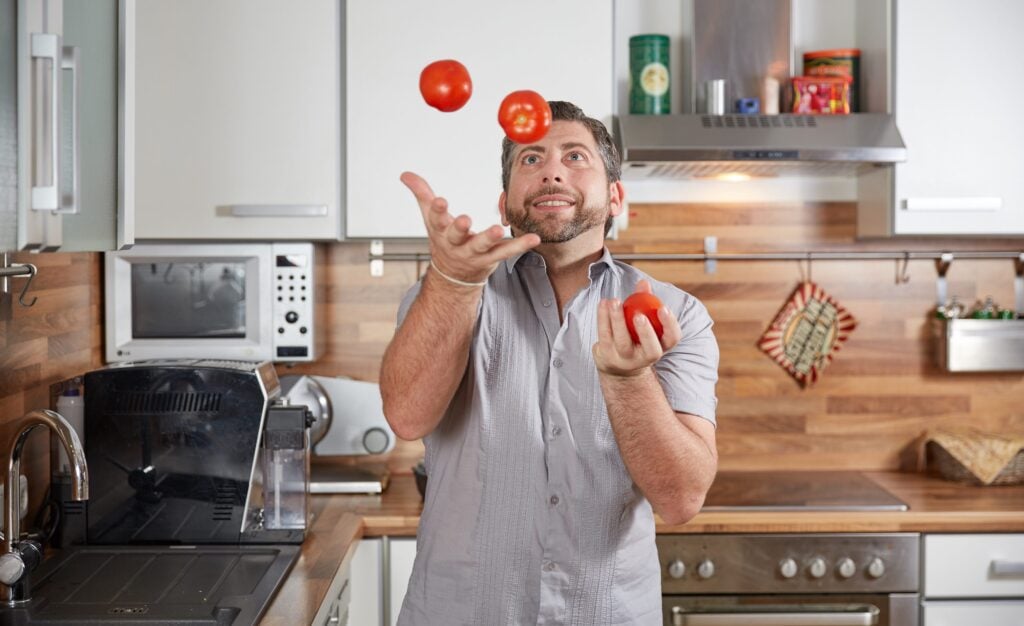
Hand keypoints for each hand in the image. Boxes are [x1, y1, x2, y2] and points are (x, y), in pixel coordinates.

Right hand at [401, 172, 539, 285]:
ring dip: (490, 238)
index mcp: (441, 231)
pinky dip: (520, 245)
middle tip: (464, 220)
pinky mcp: (492, 258)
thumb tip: (405, 174)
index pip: (436, 219)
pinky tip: (534, 238)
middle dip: (459, 228)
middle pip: (456, 236)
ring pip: (482, 246)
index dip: (437, 210)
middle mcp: (456, 244)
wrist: (454, 275)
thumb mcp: (430, 217)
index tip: (440, 200)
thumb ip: (421, 194)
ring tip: (499, 229)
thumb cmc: (444, 239)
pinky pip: (507, 252)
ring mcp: (475, 253)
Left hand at [593, 279, 681, 376]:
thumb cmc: (636, 336)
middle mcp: (646, 357)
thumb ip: (645, 301)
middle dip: (646, 331)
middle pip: (650, 349)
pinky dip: (603, 317)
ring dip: (618, 319)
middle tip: (640, 315)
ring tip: (615, 301)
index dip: (670, 325)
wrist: (617, 364)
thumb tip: (643, 283)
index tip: (663, 308)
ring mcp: (626, 358)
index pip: (672, 339)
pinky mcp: (607, 355)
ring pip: (623, 341)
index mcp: (661, 346)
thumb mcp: (645, 322)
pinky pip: (605, 335)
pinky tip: (603, 303)